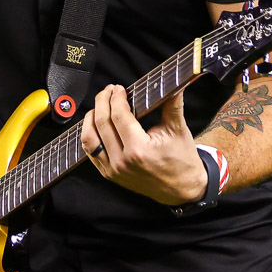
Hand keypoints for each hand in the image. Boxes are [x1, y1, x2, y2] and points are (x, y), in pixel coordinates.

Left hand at [80, 86, 206, 204]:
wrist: (182, 189)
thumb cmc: (182, 160)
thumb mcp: (178, 130)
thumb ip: (172, 104)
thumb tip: (174, 82)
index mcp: (140, 150)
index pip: (119, 116)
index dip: (116, 98)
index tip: (118, 89)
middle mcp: (123, 161)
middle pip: (102, 124)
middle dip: (103, 102)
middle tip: (108, 91)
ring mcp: (113, 170)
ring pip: (89, 138)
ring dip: (90, 118)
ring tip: (99, 106)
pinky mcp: (109, 175)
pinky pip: (90, 152)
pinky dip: (89, 135)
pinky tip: (94, 124)